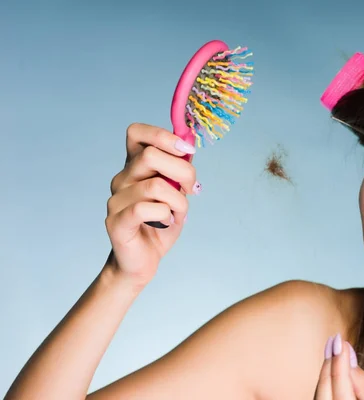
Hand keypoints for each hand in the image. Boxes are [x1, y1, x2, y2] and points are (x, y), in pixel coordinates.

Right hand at [104, 123, 200, 287]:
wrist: (143, 260)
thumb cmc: (160, 224)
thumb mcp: (177, 192)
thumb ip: (180, 169)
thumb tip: (189, 145)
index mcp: (135, 166)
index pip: (136, 132)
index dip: (162, 135)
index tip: (186, 151)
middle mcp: (122, 178)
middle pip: (151, 155)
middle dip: (183, 171)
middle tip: (191, 189)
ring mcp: (116, 199)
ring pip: (156, 185)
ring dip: (178, 201)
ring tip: (178, 214)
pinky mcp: (116, 221)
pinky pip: (147, 208)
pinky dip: (166, 215)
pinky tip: (166, 222)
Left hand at [314, 333, 363, 399]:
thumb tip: (350, 359)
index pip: (339, 380)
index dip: (340, 358)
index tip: (341, 339)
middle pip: (325, 384)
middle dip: (330, 360)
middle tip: (335, 339)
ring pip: (319, 390)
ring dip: (327, 369)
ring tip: (333, 349)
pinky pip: (321, 396)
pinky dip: (326, 381)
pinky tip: (331, 368)